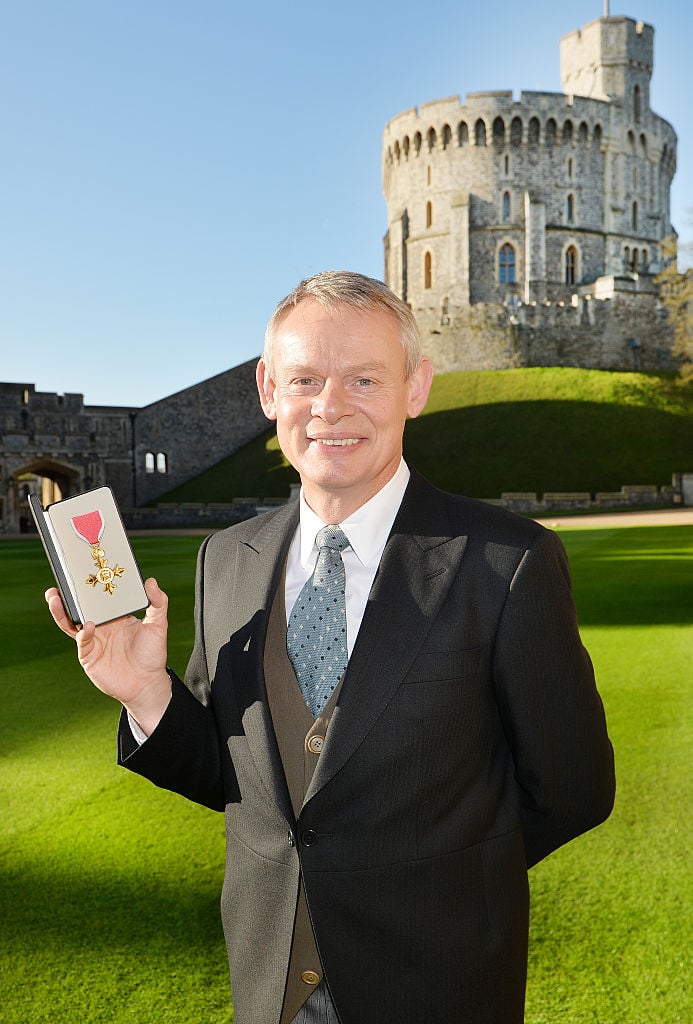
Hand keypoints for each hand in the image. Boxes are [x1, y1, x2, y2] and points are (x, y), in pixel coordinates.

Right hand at [45, 577, 171, 735]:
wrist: (148, 683)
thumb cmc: (152, 654)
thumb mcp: (158, 625)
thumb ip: (158, 603)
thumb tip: (151, 581)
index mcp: (114, 615)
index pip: (98, 597)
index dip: (90, 586)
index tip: (83, 570)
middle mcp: (101, 626)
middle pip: (80, 608)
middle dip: (67, 596)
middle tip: (60, 581)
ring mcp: (93, 640)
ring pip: (72, 623)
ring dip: (62, 611)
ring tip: (55, 597)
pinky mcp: (89, 656)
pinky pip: (82, 641)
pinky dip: (82, 632)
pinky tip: (87, 624)